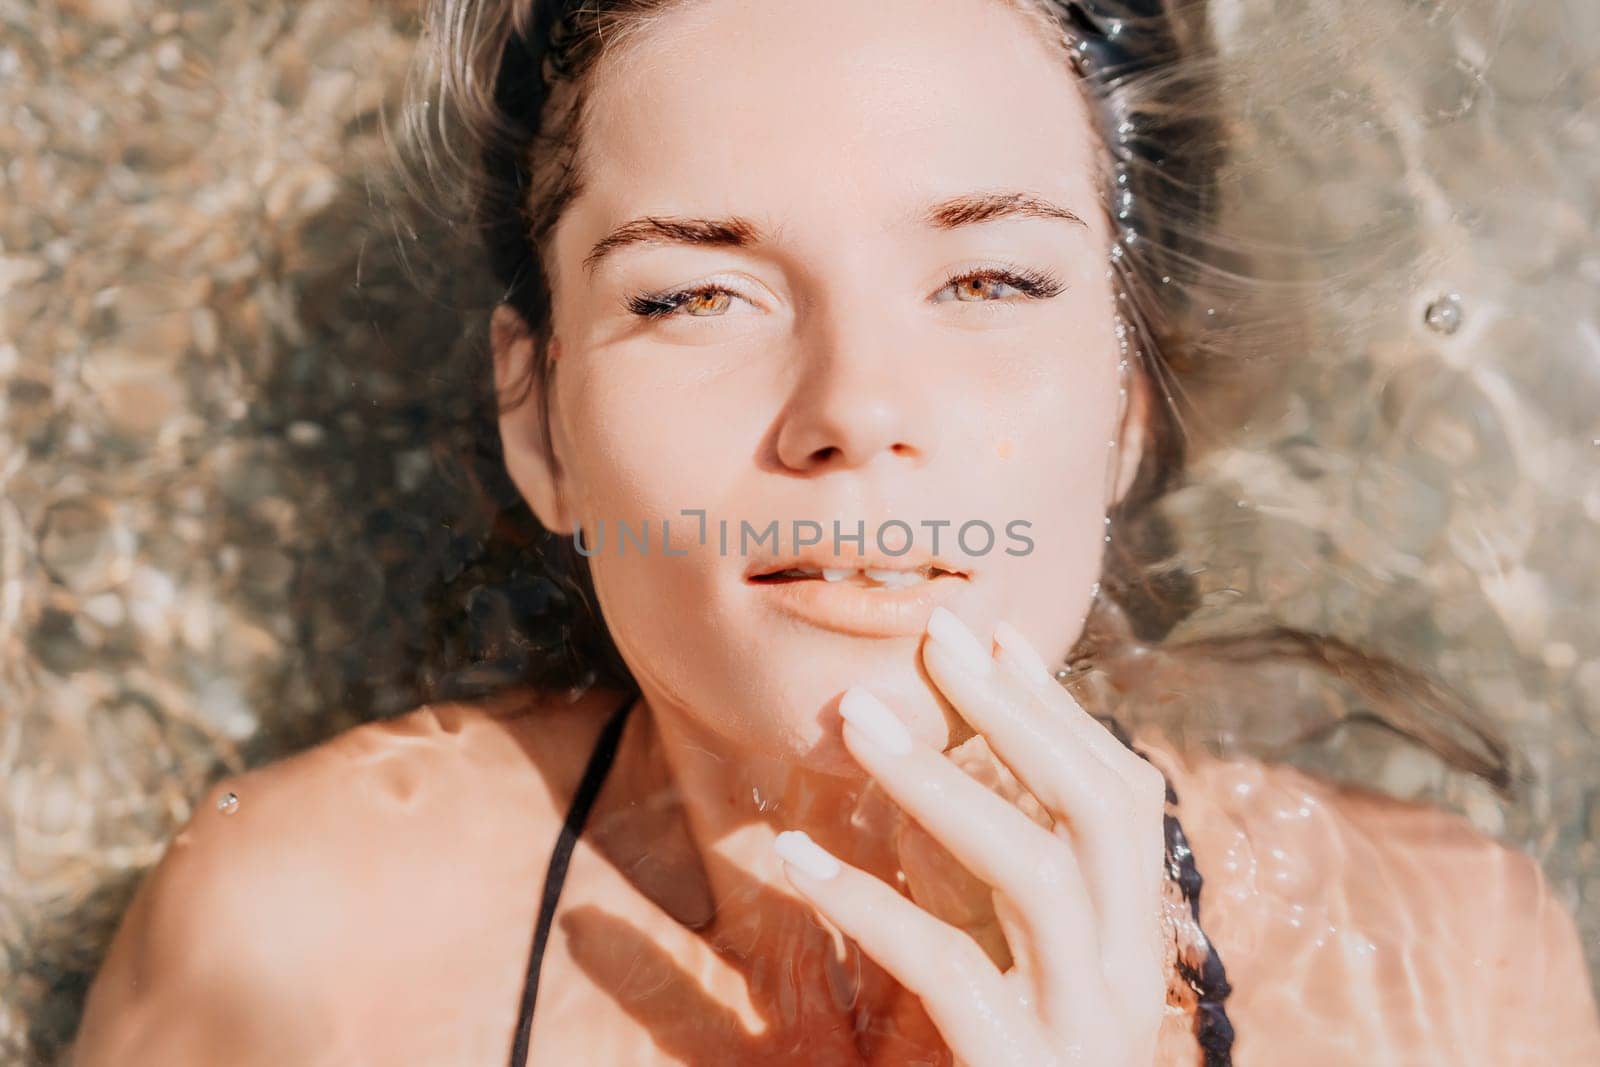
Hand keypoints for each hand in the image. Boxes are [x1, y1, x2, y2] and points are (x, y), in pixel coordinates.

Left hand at [774, 606, 1172, 1065]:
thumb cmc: (1014, 1063)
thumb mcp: (1024, 965)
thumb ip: (1006, 881)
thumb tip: (964, 762)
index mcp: (1131, 930)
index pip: (1121, 794)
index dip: (1059, 710)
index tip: (995, 635)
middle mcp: (1126, 969)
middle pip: (1101, 810)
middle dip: (1018, 713)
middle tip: (934, 639)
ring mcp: (1084, 1023)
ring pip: (1034, 873)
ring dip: (941, 785)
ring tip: (856, 720)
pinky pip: (949, 970)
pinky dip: (869, 904)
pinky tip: (795, 857)